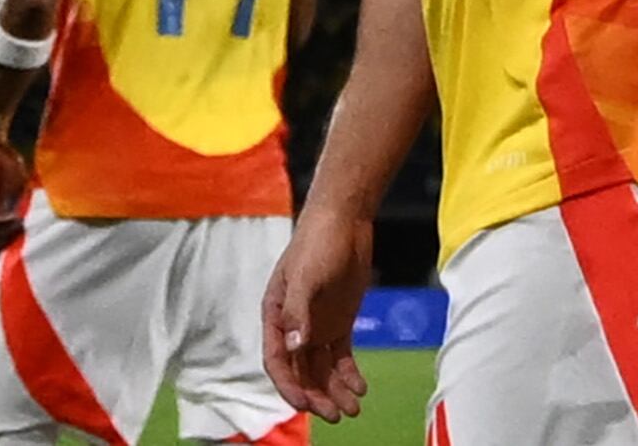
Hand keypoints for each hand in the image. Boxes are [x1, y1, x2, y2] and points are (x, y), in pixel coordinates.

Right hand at [262, 204, 373, 420]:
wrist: (345, 221)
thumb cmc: (317, 243)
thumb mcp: (306, 276)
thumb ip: (298, 311)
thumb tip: (293, 347)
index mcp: (276, 314)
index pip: (277, 360)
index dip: (289, 386)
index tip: (306, 406)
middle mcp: (294, 325)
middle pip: (301, 370)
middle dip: (316, 395)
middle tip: (337, 415)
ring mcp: (317, 324)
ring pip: (322, 368)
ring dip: (334, 391)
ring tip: (353, 409)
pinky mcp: (339, 322)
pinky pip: (341, 357)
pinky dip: (349, 375)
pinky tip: (361, 388)